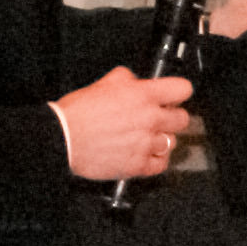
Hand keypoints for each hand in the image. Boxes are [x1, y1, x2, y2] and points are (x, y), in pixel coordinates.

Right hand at [55, 68, 193, 179]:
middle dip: (171, 117)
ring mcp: (146, 143)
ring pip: (172, 142)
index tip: (172, 97)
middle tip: (158, 119)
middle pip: (182, 119)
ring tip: (145, 138)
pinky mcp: (139, 165)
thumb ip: (127, 80)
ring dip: (161, 139)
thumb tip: (135, 81)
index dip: (177, 93)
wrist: (63, 138)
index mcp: (143, 95)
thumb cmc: (78, 112)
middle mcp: (150, 118)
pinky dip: (156, 160)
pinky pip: (162, 164)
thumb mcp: (104, 83)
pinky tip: (145, 153)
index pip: (183, 90)